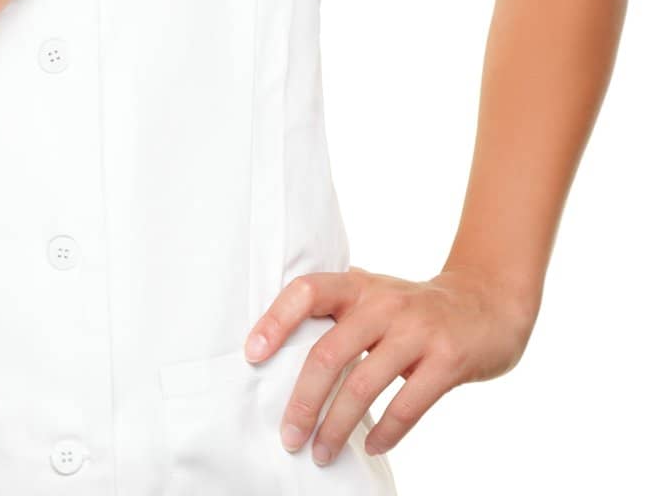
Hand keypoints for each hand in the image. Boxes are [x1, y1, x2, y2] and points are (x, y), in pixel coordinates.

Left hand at [243, 264, 538, 464]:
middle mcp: (384, 303)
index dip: (276, 320)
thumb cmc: (417, 307)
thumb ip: (340, 310)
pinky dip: (385, 433)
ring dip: (336, 426)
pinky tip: (371, 447)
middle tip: (288, 436)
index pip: (307, 291)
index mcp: (360, 286)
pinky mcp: (447, 359)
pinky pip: (407, 404)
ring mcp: (417, 330)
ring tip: (321, 453)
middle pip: (328, 352)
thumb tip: (283, 344)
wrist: (488, 302)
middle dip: (303, 401)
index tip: (252, 356)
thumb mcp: (377, 295)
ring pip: (363, 385)